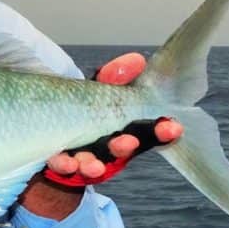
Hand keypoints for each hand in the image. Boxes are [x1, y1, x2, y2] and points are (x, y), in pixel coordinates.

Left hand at [45, 53, 183, 179]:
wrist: (54, 129)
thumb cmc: (82, 106)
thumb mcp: (98, 88)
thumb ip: (115, 76)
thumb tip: (136, 60)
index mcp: (124, 130)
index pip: (148, 132)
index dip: (161, 131)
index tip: (174, 128)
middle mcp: (108, 148)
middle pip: (121, 149)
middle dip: (126, 146)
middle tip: (129, 141)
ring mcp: (87, 159)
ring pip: (93, 163)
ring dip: (94, 164)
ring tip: (94, 165)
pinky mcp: (64, 165)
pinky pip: (64, 167)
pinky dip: (66, 165)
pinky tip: (68, 163)